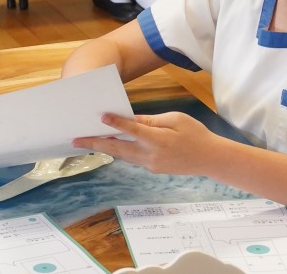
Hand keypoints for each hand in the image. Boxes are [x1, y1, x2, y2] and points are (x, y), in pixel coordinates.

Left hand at [71, 112, 222, 175]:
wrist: (211, 159)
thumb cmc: (195, 133)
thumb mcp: (174, 119)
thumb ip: (151, 120)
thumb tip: (129, 119)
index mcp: (158, 139)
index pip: (132, 130)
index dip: (116, 123)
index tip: (101, 117)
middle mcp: (151, 155)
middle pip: (118, 149)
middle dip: (95, 144)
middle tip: (75, 141)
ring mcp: (151, 165)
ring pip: (122, 155)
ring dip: (104, 148)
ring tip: (86, 142)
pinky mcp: (152, 169)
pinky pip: (131, 158)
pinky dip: (119, 151)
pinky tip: (109, 145)